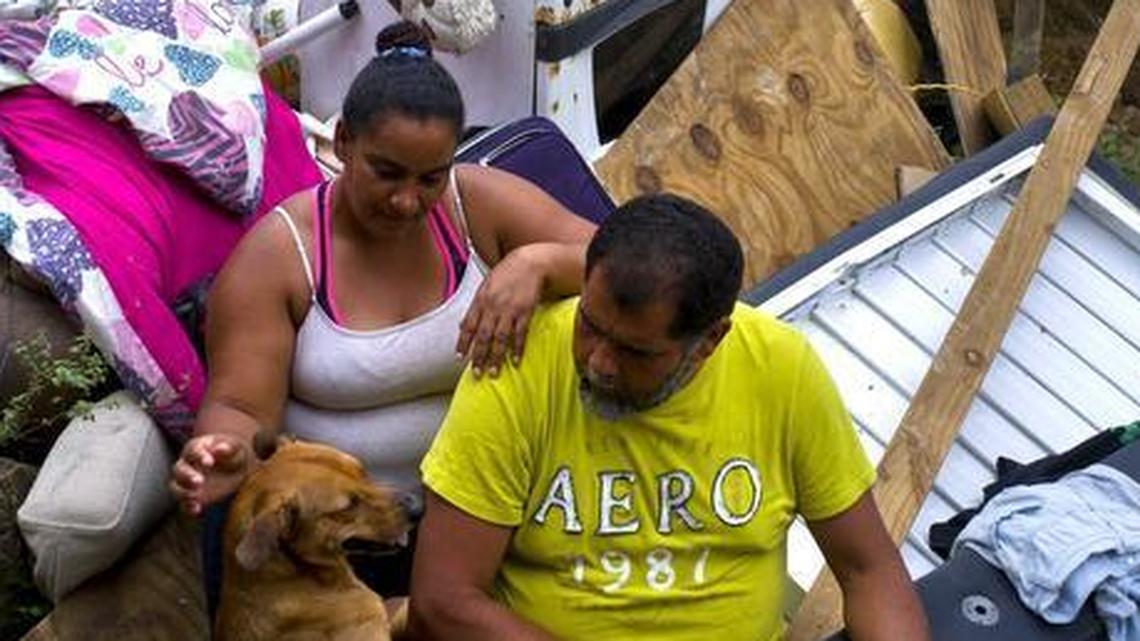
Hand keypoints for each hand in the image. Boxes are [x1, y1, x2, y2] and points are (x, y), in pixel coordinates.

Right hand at [170, 433, 255, 515]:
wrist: (238, 468)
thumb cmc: (235, 453)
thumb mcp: (237, 447)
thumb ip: (229, 447)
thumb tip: (220, 448)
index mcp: (197, 448)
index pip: (193, 451)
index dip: (199, 456)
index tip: (210, 462)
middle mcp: (188, 464)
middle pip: (179, 469)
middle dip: (187, 476)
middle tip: (200, 481)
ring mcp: (188, 481)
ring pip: (176, 486)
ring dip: (183, 492)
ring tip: (195, 496)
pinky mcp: (193, 496)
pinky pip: (184, 503)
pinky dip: (187, 507)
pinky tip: (197, 509)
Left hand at [456, 247, 544, 377]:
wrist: (530, 263)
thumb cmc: (507, 274)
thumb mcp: (486, 286)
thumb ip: (474, 306)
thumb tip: (462, 325)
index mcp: (481, 300)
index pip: (468, 325)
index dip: (463, 343)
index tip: (459, 358)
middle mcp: (493, 306)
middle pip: (483, 336)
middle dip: (478, 356)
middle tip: (475, 374)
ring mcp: (510, 310)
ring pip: (500, 338)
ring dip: (496, 357)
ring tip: (493, 373)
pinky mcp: (526, 312)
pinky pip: (520, 334)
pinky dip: (517, 348)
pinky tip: (514, 361)